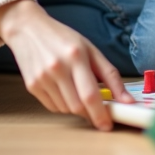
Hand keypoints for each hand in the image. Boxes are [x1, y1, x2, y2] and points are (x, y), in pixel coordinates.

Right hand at [0, 0, 131, 129]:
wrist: (28, 29)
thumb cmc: (63, 38)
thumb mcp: (91, 50)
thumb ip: (110, 75)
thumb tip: (127, 100)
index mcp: (76, 56)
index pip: (90, 94)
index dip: (101, 114)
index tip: (108, 125)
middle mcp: (57, 68)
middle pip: (77, 106)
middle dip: (90, 114)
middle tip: (98, 111)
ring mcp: (42, 78)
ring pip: (66, 109)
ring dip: (77, 108)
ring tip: (77, 91)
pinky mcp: (31, 86)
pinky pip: (53, 107)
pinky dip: (63, 105)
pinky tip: (64, 89)